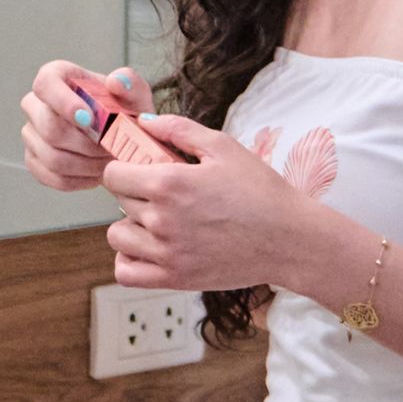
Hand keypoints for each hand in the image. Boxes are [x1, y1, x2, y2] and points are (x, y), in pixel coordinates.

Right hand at [18, 58, 147, 191]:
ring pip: (53, 157)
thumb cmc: (124, 111)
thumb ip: (130, 83)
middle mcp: (36, 103)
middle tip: (112, 148)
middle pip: (49, 128)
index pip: (45, 84)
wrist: (122, 139)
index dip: (63, 103)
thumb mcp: (134, 93)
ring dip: (88, 165)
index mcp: (57, 76)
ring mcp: (31, 133)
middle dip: (87, 144)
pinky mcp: (34, 160)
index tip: (89, 119)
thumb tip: (115, 83)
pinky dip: (80, 180)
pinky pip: (53, 177)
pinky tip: (97, 173)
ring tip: (109, 161)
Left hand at [103, 111, 328, 295]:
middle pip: (118, 201)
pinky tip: (150, 248)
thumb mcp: (223, 146)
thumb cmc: (260, 190)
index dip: (125, 168)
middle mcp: (161, 219)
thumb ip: (177, 129)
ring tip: (157, 221)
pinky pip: (127, 272)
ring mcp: (166, 253)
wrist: (289, 239)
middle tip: (164, 194)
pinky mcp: (175, 279)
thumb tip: (142, 122)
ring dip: (130, 226)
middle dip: (135, 193)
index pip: (113, 174)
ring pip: (117, 236)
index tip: (142, 170)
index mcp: (168, 183)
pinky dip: (130, 259)